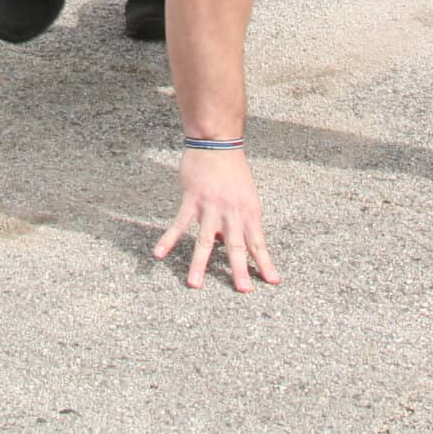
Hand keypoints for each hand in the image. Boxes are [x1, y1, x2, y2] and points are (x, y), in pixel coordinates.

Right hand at [154, 149, 280, 290]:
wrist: (217, 143)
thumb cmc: (233, 171)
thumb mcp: (246, 196)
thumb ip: (240, 221)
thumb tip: (230, 244)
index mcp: (249, 213)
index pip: (259, 243)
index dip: (265, 263)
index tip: (273, 282)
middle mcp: (232, 213)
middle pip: (237, 247)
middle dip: (240, 271)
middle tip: (242, 290)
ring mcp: (211, 208)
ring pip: (205, 241)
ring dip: (199, 264)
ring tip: (194, 284)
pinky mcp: (192, 201)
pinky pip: (179, 224)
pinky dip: (168, 239)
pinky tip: (159, 254)